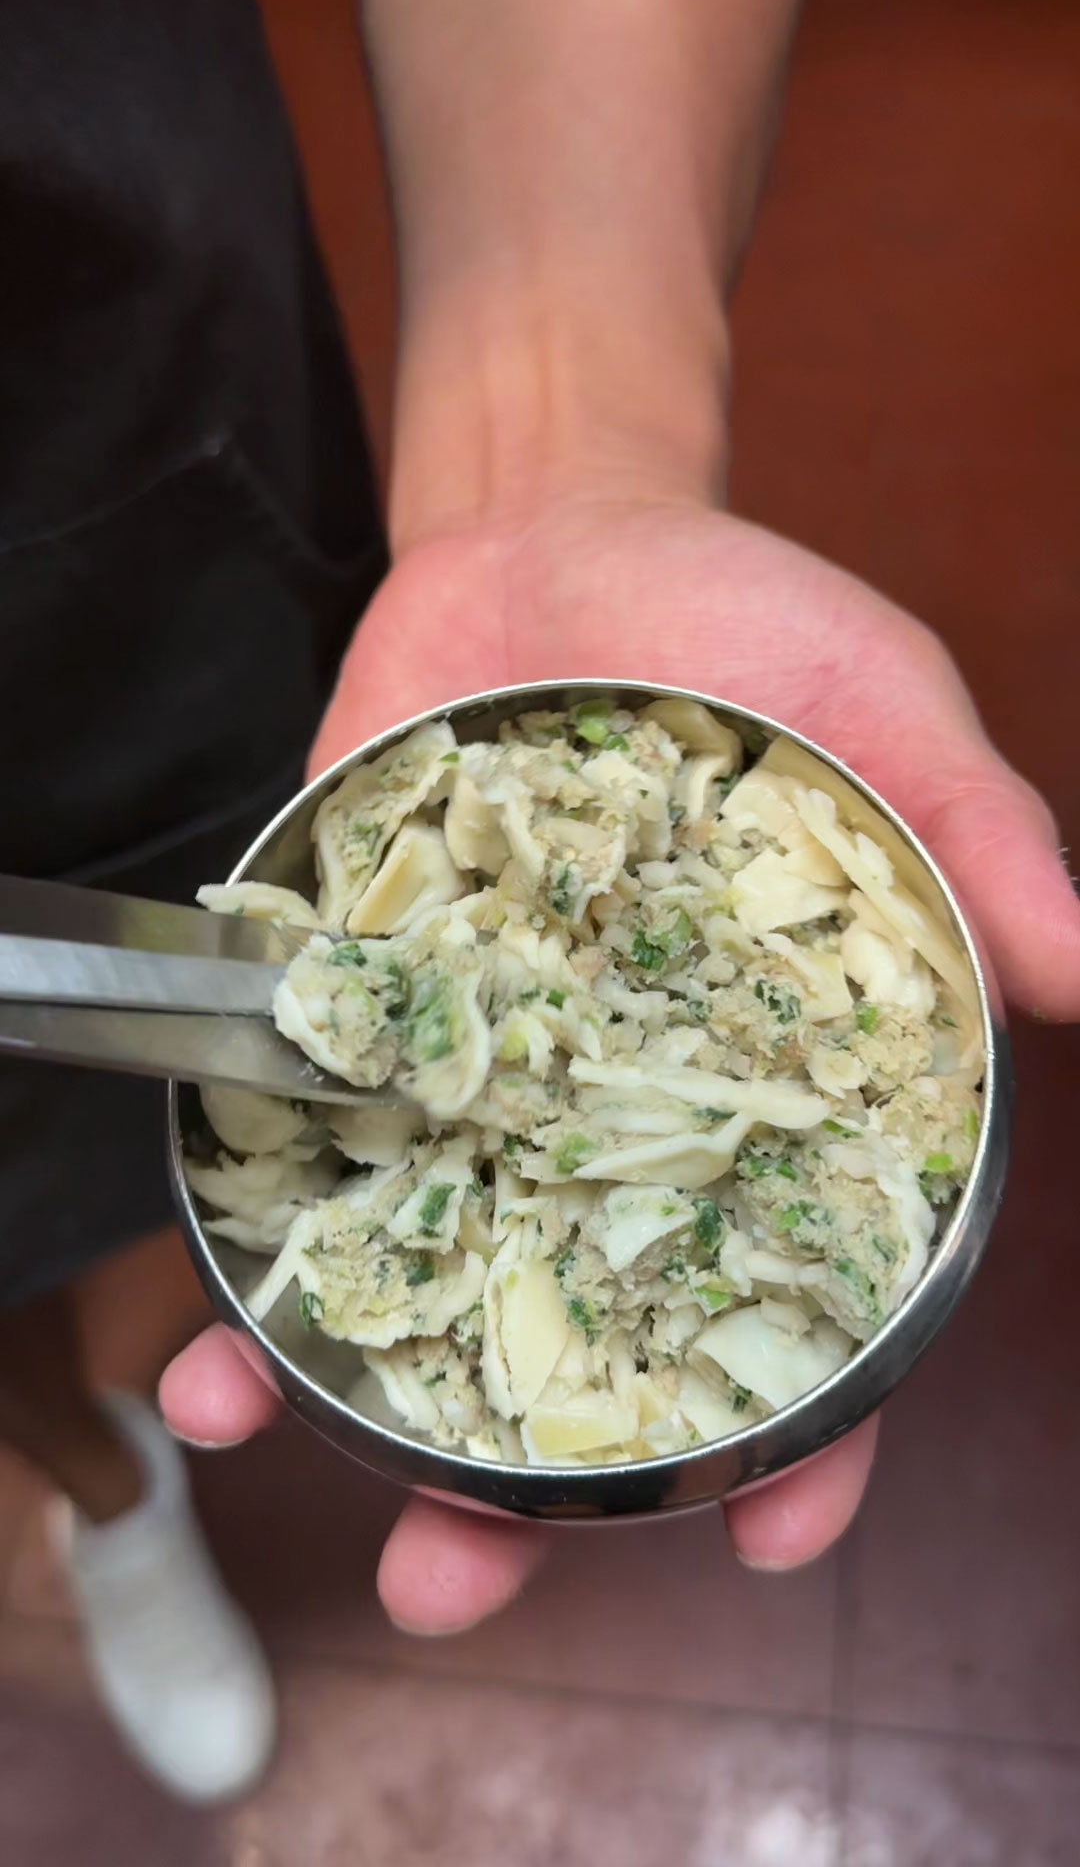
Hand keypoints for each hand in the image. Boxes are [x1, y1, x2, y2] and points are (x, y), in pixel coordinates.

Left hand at [160, 496, 1079, 1629]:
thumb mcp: (884, 711)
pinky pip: (312, 1126)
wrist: (558, 528)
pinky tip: (198, 1296)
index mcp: (765, 1083)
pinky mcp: (372, 1000)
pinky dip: (256, 1211)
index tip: (774, 1530)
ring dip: (348, 1377)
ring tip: (267, 1446)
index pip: (800, 1292)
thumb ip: (972, 839)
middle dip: (525, 1476)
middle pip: (584, 1328)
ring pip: (427, 1262)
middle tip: (457, 1579)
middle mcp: (619, 1105)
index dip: (806, 1424)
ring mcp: (484, 1064)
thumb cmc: (752, 628)